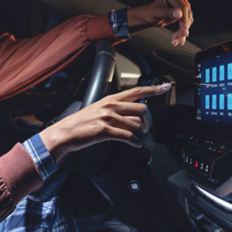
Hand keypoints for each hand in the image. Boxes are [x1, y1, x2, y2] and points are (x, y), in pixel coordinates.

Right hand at [39, 83, 171, 162]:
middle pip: (142, 109)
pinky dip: (135, 143)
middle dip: (149, 121)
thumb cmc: (82, 124)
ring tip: (135, 139)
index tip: (167, 86)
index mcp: (110, 99)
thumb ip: (121, 115)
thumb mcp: (102, 114)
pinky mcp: (104, 130)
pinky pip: (128, 136)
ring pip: (136, 125)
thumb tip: (138, 121)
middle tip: (147, 128)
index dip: (154, 89)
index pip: (137, 91)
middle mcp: (110, 106)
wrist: (65, 133)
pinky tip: (135, 145)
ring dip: (138, 135)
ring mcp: (107, 117)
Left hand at [127, 0, 192, 45]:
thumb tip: (179, 13)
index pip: (183, 7)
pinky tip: (177, 37)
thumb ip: (168, 13)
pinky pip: (187, 20)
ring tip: (177, 40)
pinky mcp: (182, 9)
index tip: (184, 31)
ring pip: (188, 17)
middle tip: (181, 39)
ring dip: (183, 30)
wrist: (147, 16)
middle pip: (187, 12)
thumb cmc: (149, 13)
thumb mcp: (157, 14)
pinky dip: (182, 29)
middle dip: (184, 27)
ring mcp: (181, 1)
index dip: (184, 20)